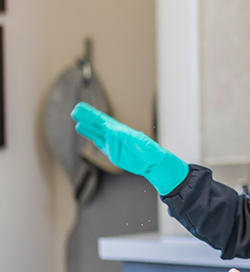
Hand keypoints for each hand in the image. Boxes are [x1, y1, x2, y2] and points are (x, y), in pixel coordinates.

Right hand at [71, 102, 187, 194]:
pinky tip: (82, 129)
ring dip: (86, 125)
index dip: (93, 114)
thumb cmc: (150, 151)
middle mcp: (115, 134)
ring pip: (96, 131)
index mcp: (121, 130)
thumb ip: (127, 135)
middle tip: (75, 109)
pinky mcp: (110, 151)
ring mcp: (112, 142)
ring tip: (75, 117)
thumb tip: (112, 128)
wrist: (152, 163)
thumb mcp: (140, 142)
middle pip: (98, 123)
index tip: (82, 108)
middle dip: (87, 117)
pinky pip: (98, 141)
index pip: (104, 120)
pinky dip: (90, 135)